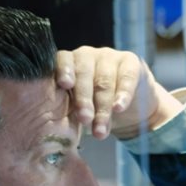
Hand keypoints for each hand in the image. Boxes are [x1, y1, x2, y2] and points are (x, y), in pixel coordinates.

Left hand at [55, 46, 182, 139]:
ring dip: (103, 107)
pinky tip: (119, 108)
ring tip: (101, 130)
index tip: (65, 85)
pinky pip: (126, 78)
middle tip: (84, 119)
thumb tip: (56, 126)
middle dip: (84, 99)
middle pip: (84, 74)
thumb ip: (66, 109)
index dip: (64, 71)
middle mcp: (87, 55)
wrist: (124, 107)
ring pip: (104, 81)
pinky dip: (123, 95)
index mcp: (68, 63)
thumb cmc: (90, 107)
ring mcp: (109, 56)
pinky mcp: (130, 62)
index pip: (63, 60)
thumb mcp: (76, 108)